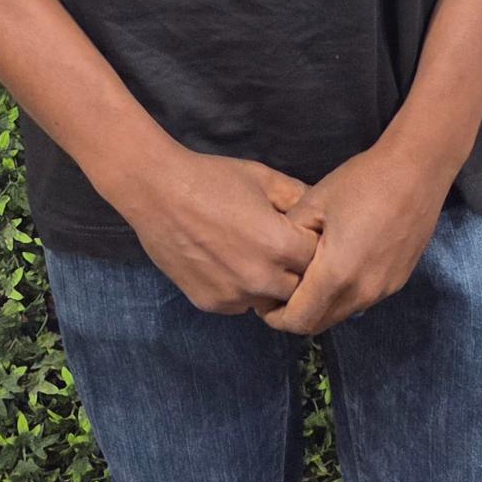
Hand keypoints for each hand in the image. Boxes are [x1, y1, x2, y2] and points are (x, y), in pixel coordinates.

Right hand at [106, 145, 317, 314]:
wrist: (158, 192)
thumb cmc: (212, 179)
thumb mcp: (262, 178)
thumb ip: (298, 197)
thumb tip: (323, 213)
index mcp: (279, 245)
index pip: (319, 260)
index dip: (313, 246)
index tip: (303, 235)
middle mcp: (261, 278)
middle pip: (300, 288)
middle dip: (297, 271)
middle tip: (282, 249)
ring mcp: (235, 296)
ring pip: (270, 300)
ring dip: (270, 285)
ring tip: (253, 255)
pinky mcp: (211, 303)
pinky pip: (240, 303)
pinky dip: (242, 289)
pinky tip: (228, 262)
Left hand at [260, 139, 453, 334]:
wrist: (416, 171)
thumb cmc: (361, 183)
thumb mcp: (313, 202)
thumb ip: (288, 236)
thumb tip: (277, 257)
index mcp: (337, 275)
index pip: (299, 320)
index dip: (276, 317)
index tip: (263, 301)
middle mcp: (362, 293)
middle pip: (321, 323)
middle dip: (296, 315)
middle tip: (279, 292)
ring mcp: (384, 289)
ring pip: (342, 312)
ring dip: (321, 304)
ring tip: (307, 277)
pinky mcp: (398, 280)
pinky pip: (362, 298)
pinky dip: (343, 293)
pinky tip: (338, 265)